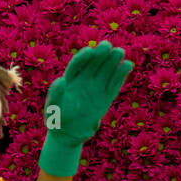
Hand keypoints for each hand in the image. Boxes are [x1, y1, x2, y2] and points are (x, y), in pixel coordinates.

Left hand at [39, 41, 133, 176]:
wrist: (68, 134)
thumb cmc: (57, 121)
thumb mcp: (52, 109)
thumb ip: (56, 95)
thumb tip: (61, 80)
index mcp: (69, 81)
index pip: (76, 65)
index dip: (83, 58)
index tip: (90, 52)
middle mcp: (83, 81)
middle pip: (93, 64)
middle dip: (100, 54)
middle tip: (107, 46)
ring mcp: (95, 89)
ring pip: (105, 71)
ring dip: (112, 61)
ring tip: (120, 52)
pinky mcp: (106, 98)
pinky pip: (114, 84)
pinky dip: (120, 75)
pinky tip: (127, 65)